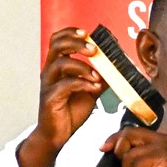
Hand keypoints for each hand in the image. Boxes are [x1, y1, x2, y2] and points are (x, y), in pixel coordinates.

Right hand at [17, 28, 105, 166]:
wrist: (58, 134)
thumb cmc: (69, 111)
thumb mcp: (90, 91)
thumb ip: (100, 78)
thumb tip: (118, 69)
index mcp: (57, 66)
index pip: (58, 40)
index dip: (71, 33)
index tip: (87, 33)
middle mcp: (50, 72)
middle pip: (57, 46)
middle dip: (76, 43)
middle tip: (93, 50)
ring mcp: (48, 84)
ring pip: (61, 64)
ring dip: (83, 66)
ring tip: (97, 76)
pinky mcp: (50, 98)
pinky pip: (65, 85)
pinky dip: (82, 83)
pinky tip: (93, 88)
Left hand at [101, 127, 166, 166]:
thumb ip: (135, 160)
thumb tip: (116, 157)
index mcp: (159, 140)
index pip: (130, 131)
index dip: (114, 139)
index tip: (104, 149)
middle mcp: (163, 140)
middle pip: (128, 135)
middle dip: (118, 153)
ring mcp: (164, 147)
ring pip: (129, 154)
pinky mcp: (164, 158)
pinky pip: (136, 164)